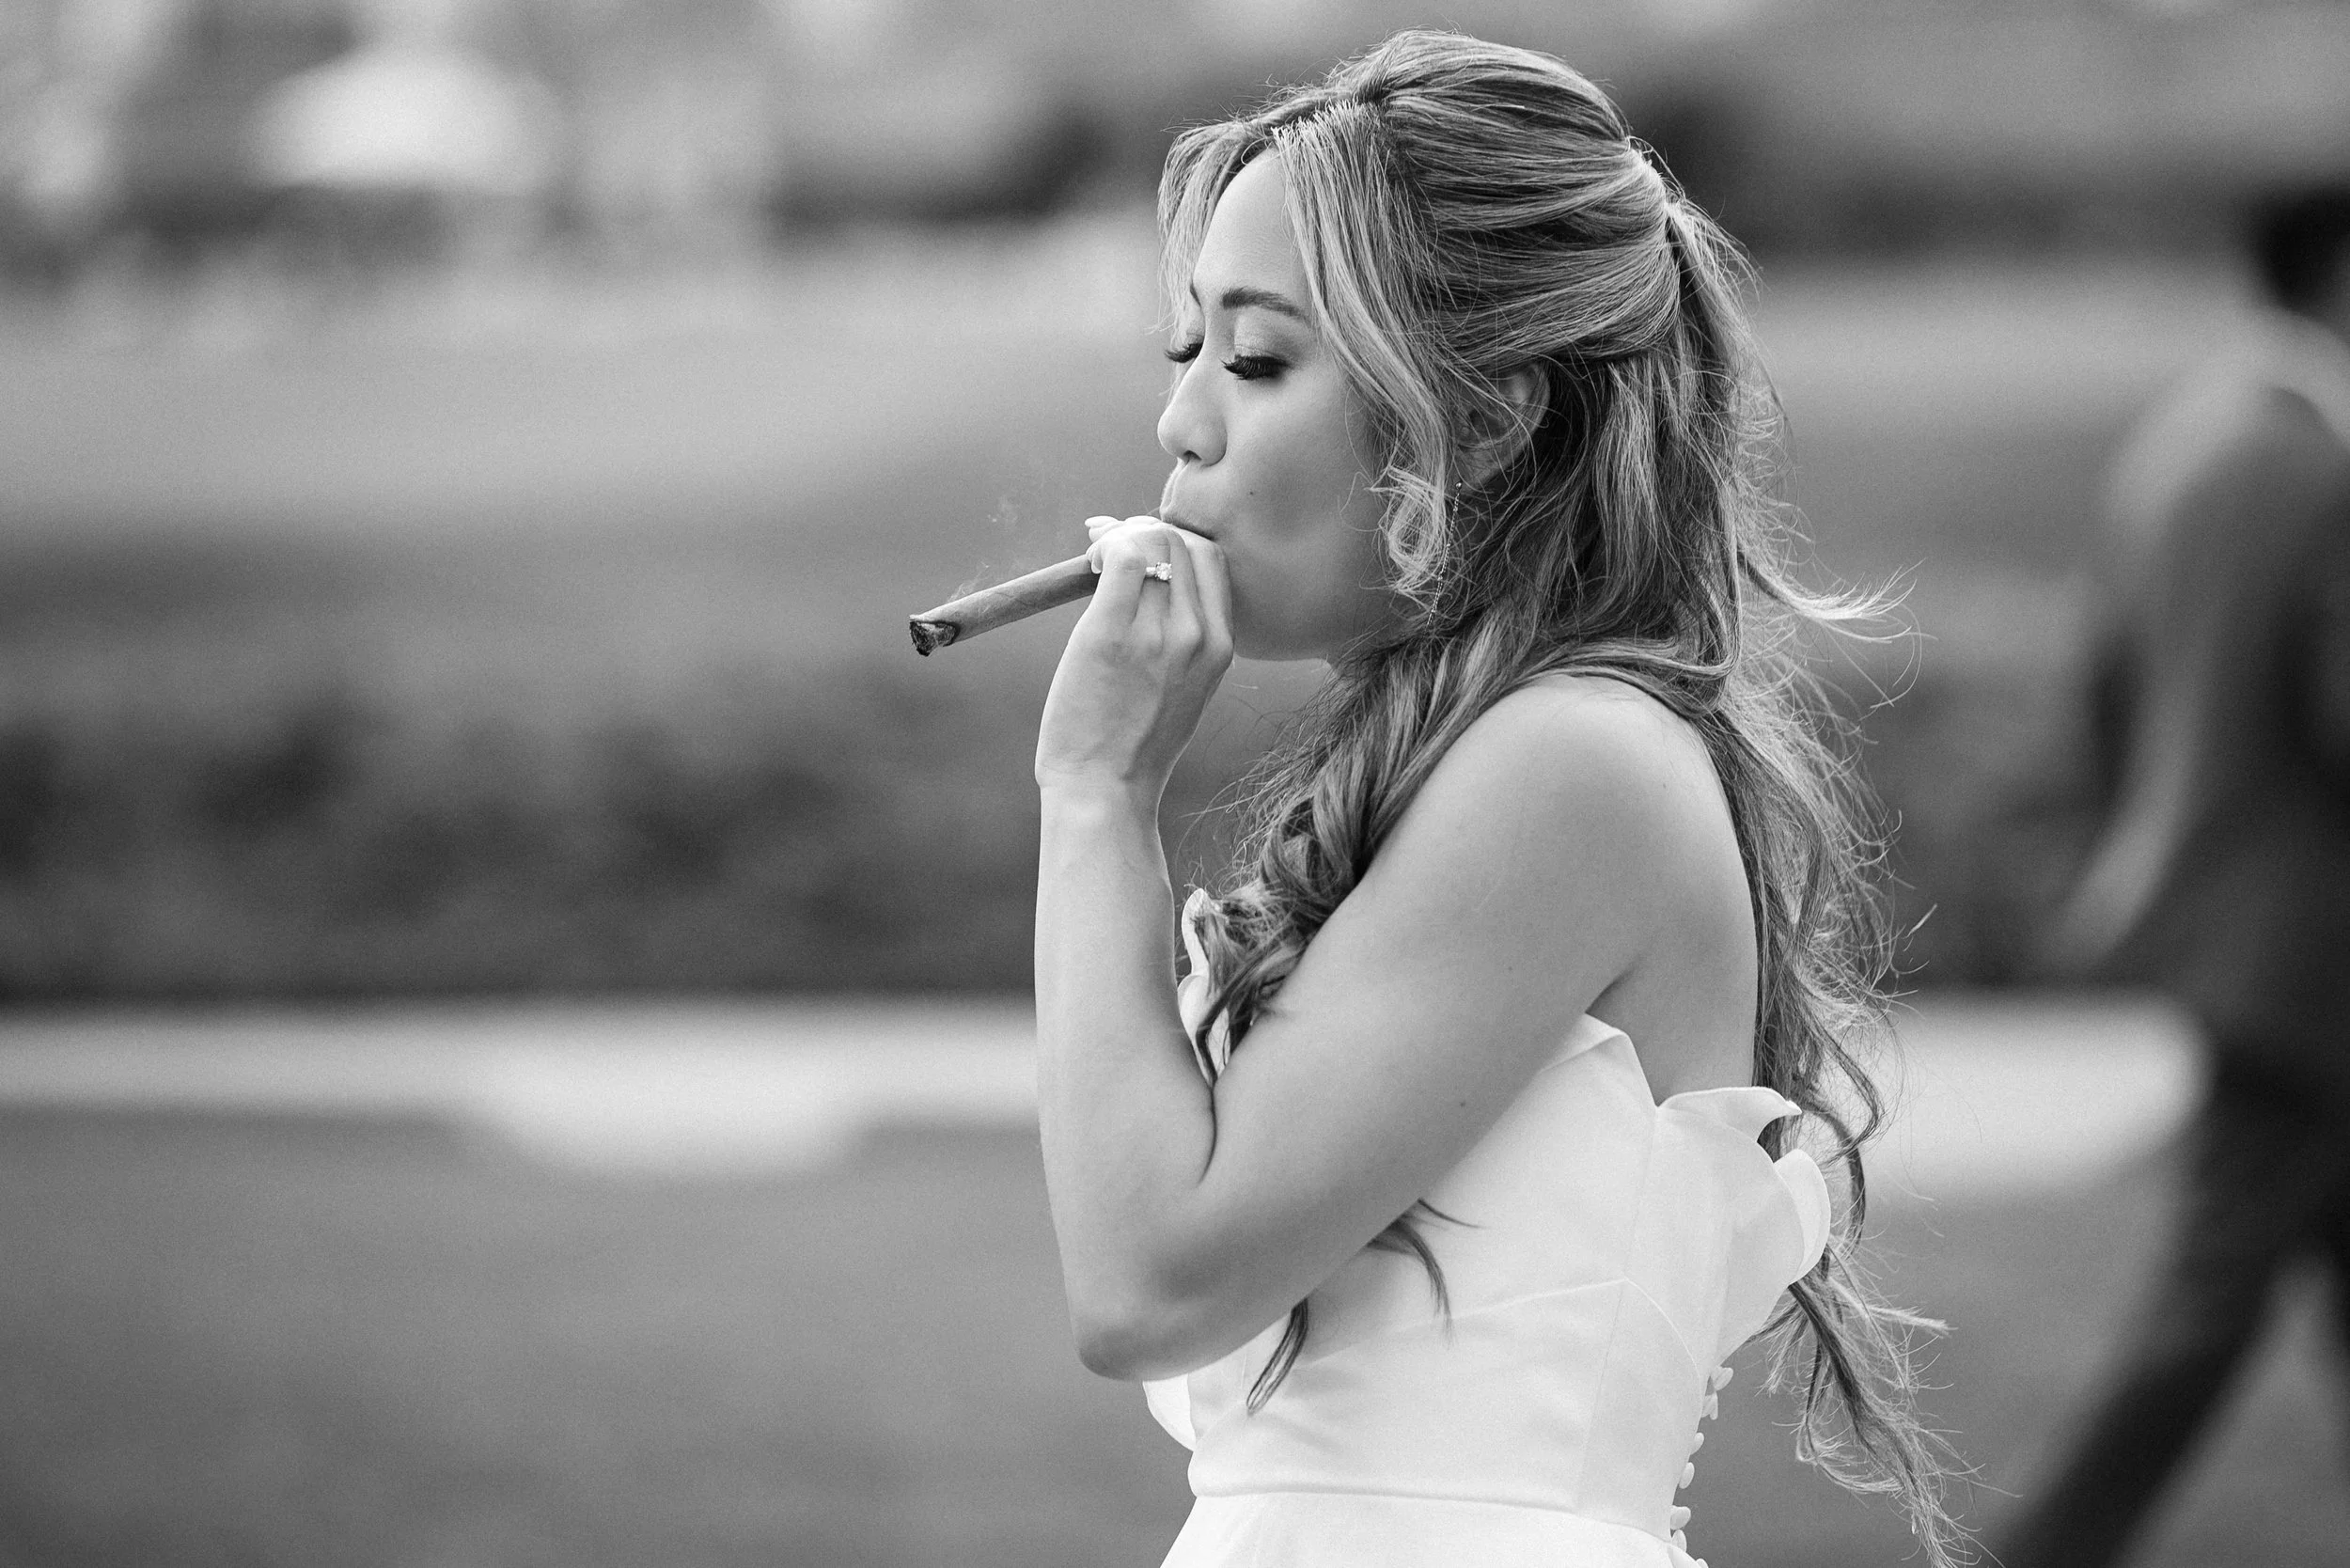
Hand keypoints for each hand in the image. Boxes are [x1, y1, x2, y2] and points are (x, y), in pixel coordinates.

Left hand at [1035, 516, 1232, 798]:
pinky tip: (1086, 566)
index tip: (1140, 548)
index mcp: (1221, 649)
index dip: (1173, 540)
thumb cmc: (1134, 747)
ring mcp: (1159, 634)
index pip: (1211, 561)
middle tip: (1109, 545)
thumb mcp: (1184, 692)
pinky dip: (1102, 546)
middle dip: (1145, 530)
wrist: (1107, 792)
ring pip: (1153, 542)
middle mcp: (1199, 636)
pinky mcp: (1112, 634)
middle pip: (1184, 542)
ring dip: (1120, 535)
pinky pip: (1120, 558)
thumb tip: (1149, 585)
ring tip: (1094, 557)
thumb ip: (1183, 643)